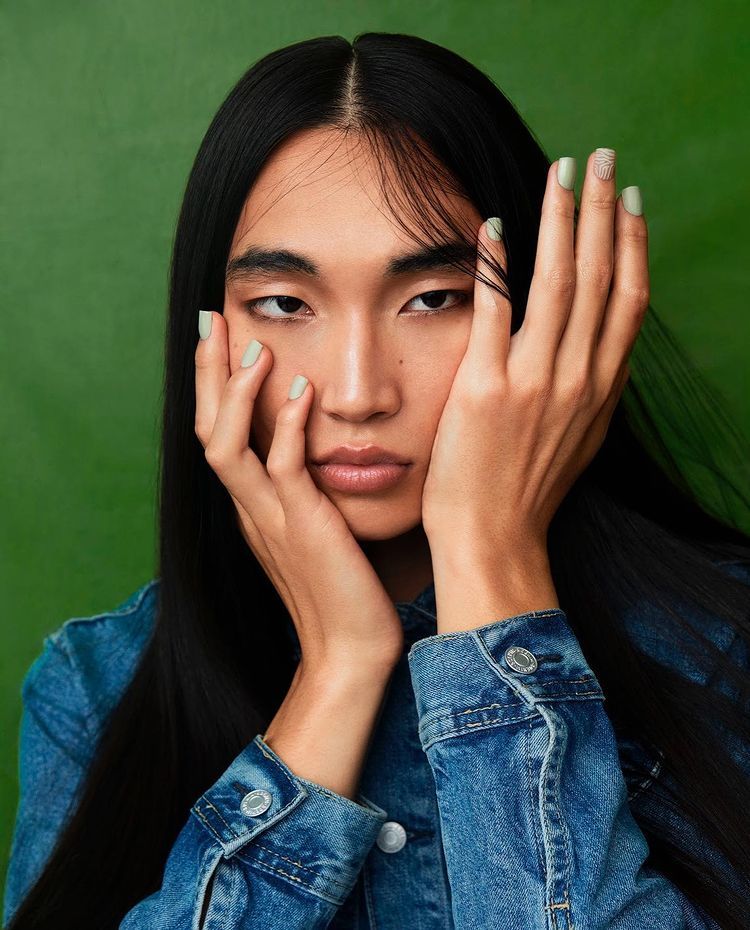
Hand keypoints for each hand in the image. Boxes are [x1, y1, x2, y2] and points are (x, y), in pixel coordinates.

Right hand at [195, 312, 403, 675]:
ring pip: (227, 444)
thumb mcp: (318, 530)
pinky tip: (300, 389)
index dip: (215, 385)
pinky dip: (286, 426)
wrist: (350, 652)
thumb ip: (309, 492)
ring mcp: (269, 518)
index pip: (219, 432)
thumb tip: (323, 454)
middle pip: (206, 428)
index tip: (224, 339)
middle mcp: (250, 507)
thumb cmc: (344, 590)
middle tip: (211, 319)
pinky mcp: (300, 528)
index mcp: (252, 505)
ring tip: (252, 345)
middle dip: (207, 373)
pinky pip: (281, 468)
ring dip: (234, 392)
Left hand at [421, 148, 647, 558]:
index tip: (630, 201)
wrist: (494, 540)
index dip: (634, 244)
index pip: (630, 300)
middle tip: (603, 158)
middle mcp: (577, 378)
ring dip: (563, 220)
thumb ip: (595, 392)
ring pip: (559, 283)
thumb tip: (608, 353)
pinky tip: (494, 225)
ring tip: (563, 172)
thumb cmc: (530, 493)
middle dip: (603, 210)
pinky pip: (494, 313)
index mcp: (602, 389)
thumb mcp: (582, 441)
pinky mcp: (485, 390)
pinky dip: (496, 266)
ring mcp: (533, 382)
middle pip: (600, 277)